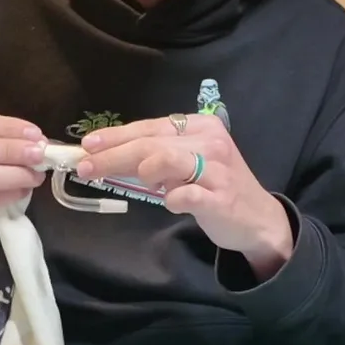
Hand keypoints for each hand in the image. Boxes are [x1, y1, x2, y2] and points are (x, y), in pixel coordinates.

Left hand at [77, 114, 293, 276]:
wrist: (258, 218)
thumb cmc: (217, 186)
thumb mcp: (191, 161)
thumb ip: (158, 153)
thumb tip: (109, 154)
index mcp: (201, 126)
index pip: (150, 127)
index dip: (116, 135)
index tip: (88, 144)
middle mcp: (211, 142)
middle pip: (151, 144)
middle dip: (113, 155)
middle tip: (85, 167)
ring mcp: (217, 170)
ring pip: (165, 160)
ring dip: (144, 172)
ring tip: (142, 183)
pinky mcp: (220, 198)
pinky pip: (185, 195)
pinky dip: (172, 199)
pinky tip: (170, 202)